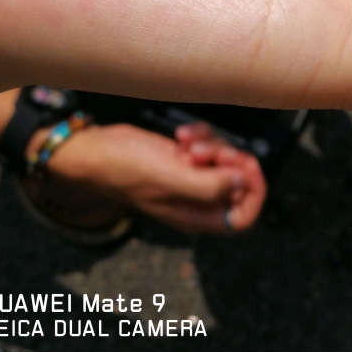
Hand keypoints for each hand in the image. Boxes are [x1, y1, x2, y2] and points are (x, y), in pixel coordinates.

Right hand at [38, 121, 266, 233]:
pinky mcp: (183, 157)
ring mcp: (191, 177)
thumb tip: (241, 183)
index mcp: (199, 216)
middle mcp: (198, 199)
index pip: (245, 215)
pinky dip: (199, 135)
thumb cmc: (127, 170)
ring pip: (223, 158)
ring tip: (185, 142)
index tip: (243, 165)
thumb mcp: (170, 179)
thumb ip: (209, 186)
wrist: (98, 152)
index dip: (253, 191)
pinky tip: (180, 135)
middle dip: (227, 159)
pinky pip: (207, 144)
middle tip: (204, 150)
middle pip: (238, 180)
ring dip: (210, 143)